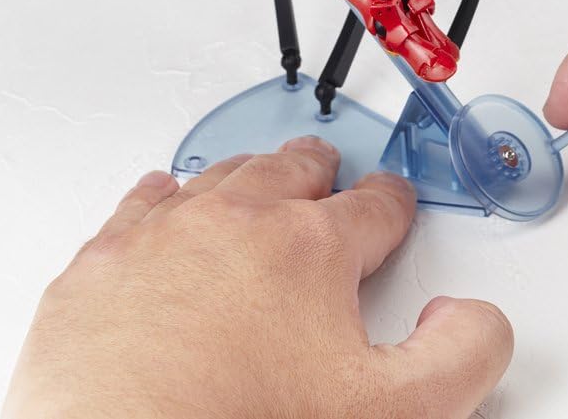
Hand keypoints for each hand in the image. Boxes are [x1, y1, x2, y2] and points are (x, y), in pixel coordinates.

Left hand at [3, 138, 513, 418]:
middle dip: (320, 171)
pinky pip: (138, 207)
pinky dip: (162, 198)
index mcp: (311, 248)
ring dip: (247, 176)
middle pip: (290, 174)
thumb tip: (470, 317)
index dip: (393, 205)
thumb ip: (461, 354)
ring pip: (217, 180)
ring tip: (261, 178)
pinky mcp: (97, 270)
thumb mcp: (394, 412)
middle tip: (331, 172)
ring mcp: (160, 241)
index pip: (373, 206)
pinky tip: (166, 200)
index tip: (393, 206)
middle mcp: (235, 225)